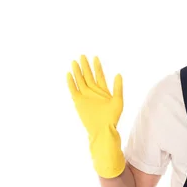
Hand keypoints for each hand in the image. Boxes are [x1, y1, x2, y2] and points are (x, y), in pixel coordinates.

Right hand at [67, 55, 124, 177]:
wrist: (103, 130)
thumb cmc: (112, 118)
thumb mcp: (118, 101)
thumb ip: (118, 87)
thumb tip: (118, 74)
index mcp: (102, 90)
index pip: (99, 75)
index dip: (97, 66)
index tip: (95, 57)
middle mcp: (93, 92)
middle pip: (88, 75)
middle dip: (85, 66)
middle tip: (82, 55)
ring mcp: (85, 96)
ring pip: (80, 80)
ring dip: (77, 71)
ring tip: (74, 61)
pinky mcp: (79, 102)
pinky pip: (73, 90)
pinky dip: (71, 82)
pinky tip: (69, 74)